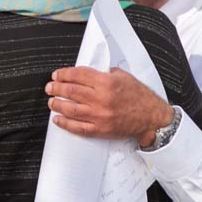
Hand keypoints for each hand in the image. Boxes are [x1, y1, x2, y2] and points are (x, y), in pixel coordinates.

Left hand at [45, 66, 173, 146]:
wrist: (151, 117)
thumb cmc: (140, 97)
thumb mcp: (124, 77)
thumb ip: (106, 73)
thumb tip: (89, 73)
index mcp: (107, 82)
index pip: (78, 75)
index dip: (64, 74)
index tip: (57, 75)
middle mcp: (101, 98)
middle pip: (71, 91)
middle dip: (56, 88)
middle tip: (50, 87)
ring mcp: (99, 115)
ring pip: (71, 109)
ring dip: (57, 104)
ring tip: (51, 101)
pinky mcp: (100, 129)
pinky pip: (78, 127)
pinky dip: (65, 123)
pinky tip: (58, 119)